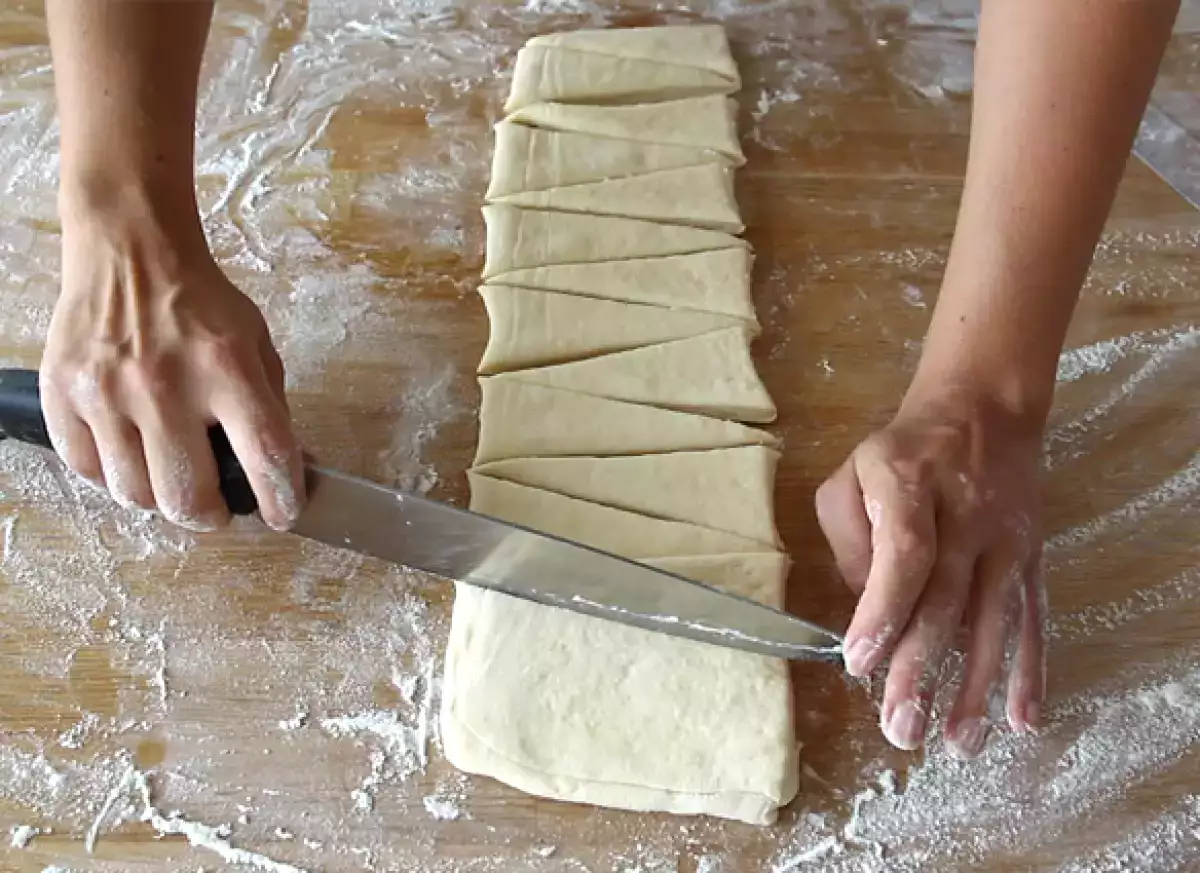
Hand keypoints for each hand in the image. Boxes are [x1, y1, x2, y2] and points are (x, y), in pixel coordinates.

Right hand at [41, 192, 303, 530]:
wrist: (131, 253)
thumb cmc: (200, 303)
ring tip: (173, 476)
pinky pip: (87, 470)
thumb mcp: (256, 344)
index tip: (283, 514)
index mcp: (225, 368)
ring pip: (134, 494)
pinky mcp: (62, 395)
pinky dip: (114, 476)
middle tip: (217, 508)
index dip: (280, 499)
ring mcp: (106, 392)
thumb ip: (272, 408)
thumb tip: (290, 470)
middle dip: (210, 516)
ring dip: (160, 499)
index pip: (265, 455)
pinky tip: (133, 454)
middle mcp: (163, 384)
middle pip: (186, 497)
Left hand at [815, 388, 1046, 757]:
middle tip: (901, 729)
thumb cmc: (902, 453)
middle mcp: (965, 517)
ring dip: (977, 686)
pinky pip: (1033, 619)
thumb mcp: (852, 473)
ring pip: (992, 620)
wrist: (982, 412)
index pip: (903, 555)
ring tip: (958, 742)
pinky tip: (1023, 719)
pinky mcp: (1033, 559)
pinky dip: (1031, 671)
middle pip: (944, 600)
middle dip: (922, 669)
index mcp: (909, 487)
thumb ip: (850, 539)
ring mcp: (1006, 541)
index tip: (859, 663)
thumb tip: (865, 610)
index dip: (884, 610)